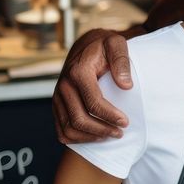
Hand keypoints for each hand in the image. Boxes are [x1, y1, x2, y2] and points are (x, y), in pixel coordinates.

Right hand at [53, 27, 133, 143]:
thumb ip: (121, 61)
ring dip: (90, 137)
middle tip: (120, 132)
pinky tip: (95, 136)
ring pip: (68, 129)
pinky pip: (61, 130)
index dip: (110, 116)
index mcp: (78, 72)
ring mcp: (57, 97)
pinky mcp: (57, 105)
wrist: (86, 45)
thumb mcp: (116, 44)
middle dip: (102, 130)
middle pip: (79, 119)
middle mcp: (63, 86)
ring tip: (110, 135)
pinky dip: (77, 139)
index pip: (93, 102)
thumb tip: (126, 85)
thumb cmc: (104, 46)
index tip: (125, 122)